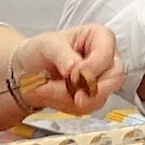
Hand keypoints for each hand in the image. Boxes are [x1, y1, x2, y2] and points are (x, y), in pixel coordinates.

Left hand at [4, 24, 121, 117]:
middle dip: (88, 90)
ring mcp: (102, 80)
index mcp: (100, 38)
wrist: (30, 69)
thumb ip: (62, 54)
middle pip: (114, 79)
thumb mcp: (47, 44)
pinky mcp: (94, 97)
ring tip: (48, 89)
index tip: (72, 74)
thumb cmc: (43, 50)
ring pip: (99, 97)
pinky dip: (67, 105)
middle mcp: (106, 59)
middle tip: (69, 92)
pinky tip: (53, 94)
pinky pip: (87, 107)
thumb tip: (74, 67)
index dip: (92, 68)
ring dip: (71, 98)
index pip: (108, 54)